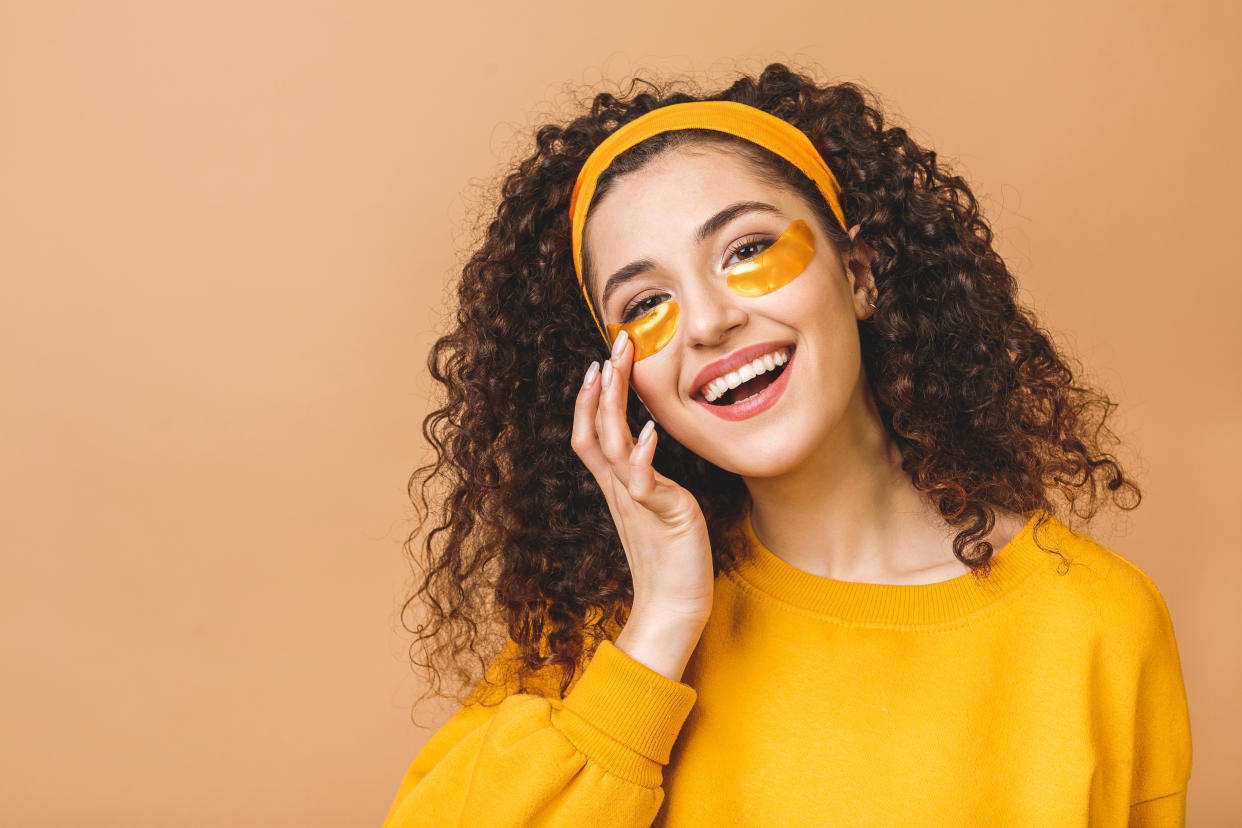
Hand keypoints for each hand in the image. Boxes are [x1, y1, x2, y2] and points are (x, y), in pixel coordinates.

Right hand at [570, 330, 715, 622]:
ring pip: (612, 446)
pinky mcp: (662, 515)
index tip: (599, 364)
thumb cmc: (671, 560)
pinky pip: (644, 483)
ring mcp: (637, 501)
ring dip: (613, 405)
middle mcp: (620, 489)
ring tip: (616, 369)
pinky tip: (649, 431)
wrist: (674, 609)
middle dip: (604, 384)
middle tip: (614, 342)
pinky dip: (642, 456)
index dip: (590, 400)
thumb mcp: (655, 510)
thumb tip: (646, 452)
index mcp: (617, 487)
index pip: (591, 434)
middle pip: (597, 429)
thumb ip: (647, 481)